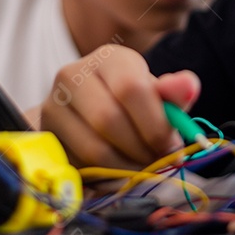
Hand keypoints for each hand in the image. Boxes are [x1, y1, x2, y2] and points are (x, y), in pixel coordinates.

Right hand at [40, 44, 199, 168]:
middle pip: (109, 120)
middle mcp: (74, 75)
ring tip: (141, 167)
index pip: (131, 88)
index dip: (155, 125)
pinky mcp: (45, 134)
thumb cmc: (131, 102)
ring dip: (125, 167)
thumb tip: (189, 85)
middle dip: (141, 149)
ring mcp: (53, 104)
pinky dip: (104, 176)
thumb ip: (174, 94)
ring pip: (92, 148)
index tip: (171, 146)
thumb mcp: (156, 94)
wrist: (86, 110)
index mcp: (109, 58)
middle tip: (157, 161)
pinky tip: (118, 170)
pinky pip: (78, 165)